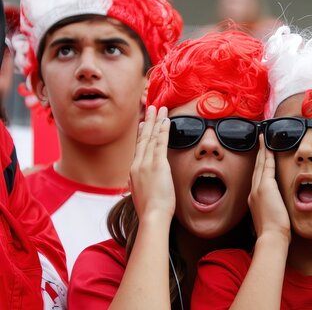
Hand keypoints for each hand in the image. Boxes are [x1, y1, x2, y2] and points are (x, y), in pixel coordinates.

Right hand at [129, 106, 174, 222]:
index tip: (143, 123)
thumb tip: (134, 183)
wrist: (152, 216)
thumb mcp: (140, 195)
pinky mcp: (157, 165)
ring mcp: (146, 163)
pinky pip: (160, 143)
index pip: (138, 147)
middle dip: (148, 121)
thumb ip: (138, 185)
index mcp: (134, 171)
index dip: (141, 133)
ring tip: (160, 108)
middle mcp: (137, 164)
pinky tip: (166, 120)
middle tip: (151, 107)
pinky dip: (163, 130)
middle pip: (143, 138)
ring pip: (151, 137)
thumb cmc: (149, 210)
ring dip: (156, 120)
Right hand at [249, 135, 290, 241]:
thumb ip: (273, 209)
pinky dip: (268, 154)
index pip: (257, 177)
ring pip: (260, 164)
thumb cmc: (274, 233)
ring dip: (262, 149)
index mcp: (254, 199)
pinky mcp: (265, 187)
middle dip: (258, 153)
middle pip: (256, 167)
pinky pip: (267, 166)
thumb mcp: (271, 218)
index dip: (258, 164)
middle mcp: (253, 192)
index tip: (261, 155)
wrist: (271, 238)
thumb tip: (279, 210)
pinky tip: (269, 146)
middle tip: (260, 140)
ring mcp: (258, 189)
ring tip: (263, 138)